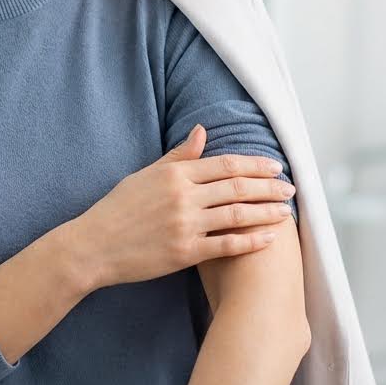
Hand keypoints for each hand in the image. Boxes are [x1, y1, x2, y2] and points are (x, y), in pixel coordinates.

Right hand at [74, 124, 295, 290]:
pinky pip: (226, 245)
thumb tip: (202, 131)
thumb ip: (178, 156)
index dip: (254, 164)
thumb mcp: (146, 175)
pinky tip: (270, 238)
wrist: (94, 245)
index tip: (275, 166)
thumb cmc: (118, 209)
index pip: (225, 164)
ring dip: (267, 211)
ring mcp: (186, 225)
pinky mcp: (185, 253)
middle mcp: (184, 197)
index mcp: (175, 174)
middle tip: (291, 187)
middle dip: (269, 186)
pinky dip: (251, 241)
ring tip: (287, 210)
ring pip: (237, 214)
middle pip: (237, 187)